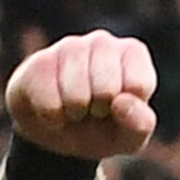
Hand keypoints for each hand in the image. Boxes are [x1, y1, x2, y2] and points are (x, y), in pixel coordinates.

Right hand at [5, 33, 158, 161]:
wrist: (55, 133)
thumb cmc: (101, 129)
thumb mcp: (128, 138)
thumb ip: (140, 124)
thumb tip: (122, 102)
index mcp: (132, 54)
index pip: (138, 84)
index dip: (125, 110)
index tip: (117, 109)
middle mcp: (102, 42)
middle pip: (107, 88)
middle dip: (98, 111)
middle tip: (92, 111)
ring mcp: (69, 47)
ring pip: (76, 94)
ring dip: (74, 114)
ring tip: (73, 110)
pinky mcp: (39, 61)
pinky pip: (48, 99)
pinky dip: (51, 117)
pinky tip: (53, 110)